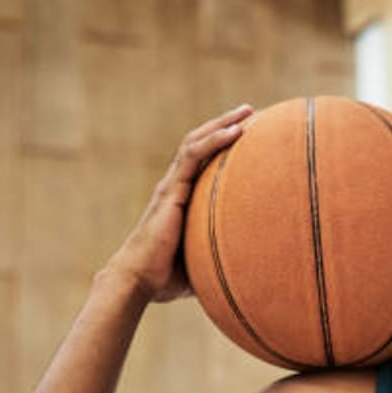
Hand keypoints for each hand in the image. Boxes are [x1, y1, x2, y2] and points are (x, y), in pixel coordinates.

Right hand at [108, 104, 253, 302]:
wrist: (138, 281)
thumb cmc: (167, 277)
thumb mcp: (203, 261)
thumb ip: (221, 254)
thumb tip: (251, 268)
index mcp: (181, 198)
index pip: (204, 161)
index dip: (224, 145)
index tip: (250, 134)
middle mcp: (175, 186)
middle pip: (201, 144)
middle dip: (226, 124)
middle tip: (253, 112)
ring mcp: (172, 185)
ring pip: (197, 142)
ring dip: (223, 123)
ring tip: (249, 112)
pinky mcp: (171, 190)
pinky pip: (193, 156)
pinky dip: (215, 140)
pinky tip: (236, 131)